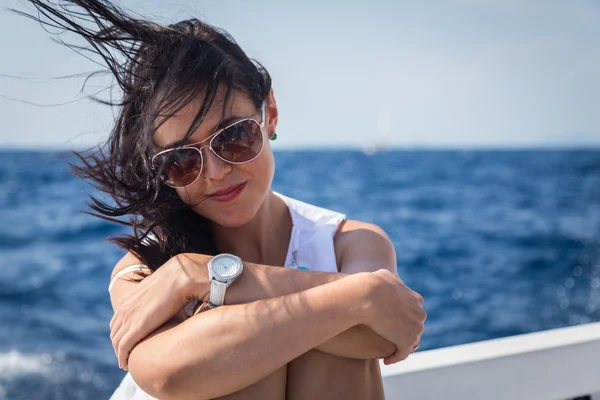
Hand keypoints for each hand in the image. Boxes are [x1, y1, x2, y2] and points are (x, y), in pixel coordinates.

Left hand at [109, 253, 209, 369]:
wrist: (180, 277)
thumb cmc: (178, 281)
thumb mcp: (163, 288)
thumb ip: (158, 296)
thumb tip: (169, 300)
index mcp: (131, 298)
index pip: (118, 319)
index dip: (120, 332)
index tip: (127, 342)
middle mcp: (126, 307)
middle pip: (115, 331)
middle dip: (118, 345)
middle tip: (125, 356)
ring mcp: (129, 317)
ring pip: (117, 341)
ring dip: (119, 354)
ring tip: (125, 363)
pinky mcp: (136, 327)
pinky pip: (123, 347)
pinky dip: (122, 357)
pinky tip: (126, 364)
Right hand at [356, 269, 425, 364]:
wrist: (366, 294)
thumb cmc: (370, 283)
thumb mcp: (384, 275)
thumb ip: (391, 279)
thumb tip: (391, 278)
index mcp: (416, 299)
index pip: (415, 313)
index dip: (404, 320)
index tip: (393, 326)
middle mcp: (420, 313)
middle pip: (415, 328)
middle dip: (404, 335)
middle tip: (391, 342)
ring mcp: (416, 327)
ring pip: (411, 342)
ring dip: (401, 348)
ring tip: (389, 354)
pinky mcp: (407, 340)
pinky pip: (403, 353)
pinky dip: (396, 358)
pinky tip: (386, 360)